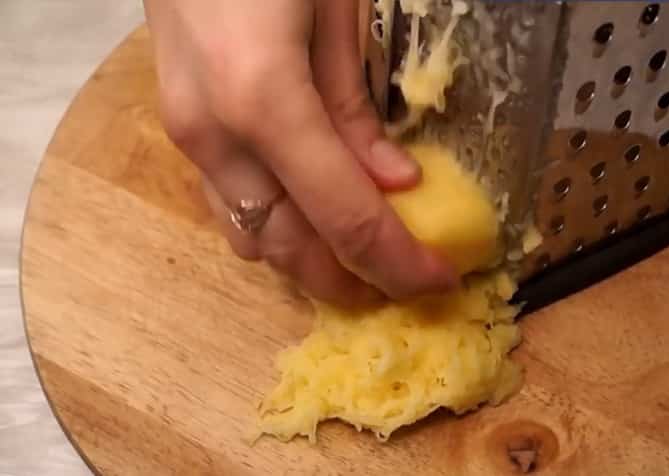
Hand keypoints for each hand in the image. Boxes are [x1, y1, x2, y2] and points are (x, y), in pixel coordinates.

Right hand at [144, 0, 457, 305]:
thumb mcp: (337, 16)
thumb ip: (356, 112)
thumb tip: (395, 184)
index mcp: (263, 102)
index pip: (347, 219)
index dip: (399, 263)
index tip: (439, 280)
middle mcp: (215, 138)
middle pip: (291, 249)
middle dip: (352, 283)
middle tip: (403, 287)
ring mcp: (188, 140)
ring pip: (252, 241)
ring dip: (310, 263)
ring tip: (360, 261)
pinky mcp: (179, 133)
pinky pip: (230, 210)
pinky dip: (276, 230)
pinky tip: (310, 218)